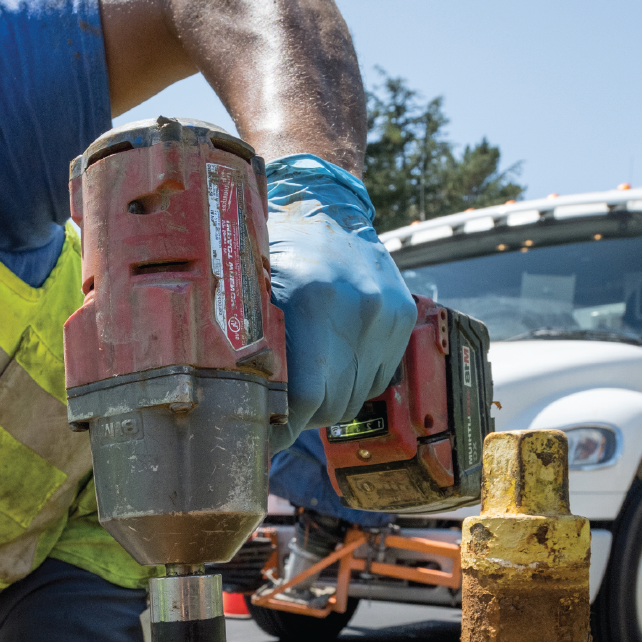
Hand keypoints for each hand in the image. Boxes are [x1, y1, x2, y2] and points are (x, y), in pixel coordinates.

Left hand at [265, 155, 416, 439]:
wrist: (325, 206)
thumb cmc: (276, 247)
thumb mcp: (251, 289)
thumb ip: (250, 347)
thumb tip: (239, 409)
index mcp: (314, 301)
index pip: (306, 396)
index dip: (283, 426)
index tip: (265, 435)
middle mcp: (360, 309)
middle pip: (334, 403)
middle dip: (303, 417)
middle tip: (280, 412)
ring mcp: (387, 315)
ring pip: (358, 397)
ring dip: (330, 401)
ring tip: (306, 382)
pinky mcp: (402, 317)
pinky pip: (378, 379)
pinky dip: (354, 381)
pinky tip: (332, 362)